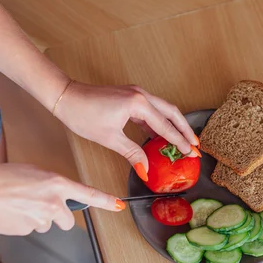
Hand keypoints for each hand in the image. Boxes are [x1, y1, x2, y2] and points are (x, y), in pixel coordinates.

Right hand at [0, 164, 124, 235]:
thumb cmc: (0, 178)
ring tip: (19, 206)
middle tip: (39, 205)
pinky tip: (12, 213)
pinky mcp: (28, 231)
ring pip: (48, 225)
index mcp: (56, 183)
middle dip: (58, 216)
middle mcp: (53, 203)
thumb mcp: (32, 172)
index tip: (119, 206)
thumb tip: (57, 196)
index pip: (88, 194)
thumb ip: (51, 184)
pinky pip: (32, 229)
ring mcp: (41, 219)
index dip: (105, 201)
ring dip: (39, 219)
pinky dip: (24, 224)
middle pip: (68, 220)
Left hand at [54, 82, 199, 180]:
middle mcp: (141, 95)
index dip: (180, 141)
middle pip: (172, 113)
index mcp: (137, 104)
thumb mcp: (110, 138)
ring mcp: (136, 94)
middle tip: (196, 146)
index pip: (165, 126)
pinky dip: (160, 122)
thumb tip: (145, 169)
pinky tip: (162, 134)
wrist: (66, 97)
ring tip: (184, 141)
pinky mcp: (131, 96)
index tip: (191, 152)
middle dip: (185, 130)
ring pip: (163, 109)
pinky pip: (152, 110)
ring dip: (175, 125)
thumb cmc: (83, 114)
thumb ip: (132, 153)